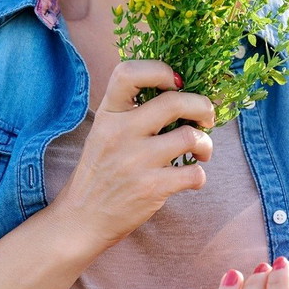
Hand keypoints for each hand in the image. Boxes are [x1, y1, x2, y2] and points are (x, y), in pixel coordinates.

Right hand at [51, 59, 214, 248]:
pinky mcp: (150, 188)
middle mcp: (120, 133)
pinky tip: (191, 177)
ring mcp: (135, 161)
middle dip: (202, 106)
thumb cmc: (100, 172)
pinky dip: (199, 175)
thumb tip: (181, 91)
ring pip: (189, 137)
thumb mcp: (104, 132)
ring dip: (206, 143)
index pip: (129, 72)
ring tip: (202, 151)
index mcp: (108, 114)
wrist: (82, 218)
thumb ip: (132, 112)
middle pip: (174, 101)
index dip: (159, 70)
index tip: (176, 83)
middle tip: (206, 117)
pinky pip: (193, 173)